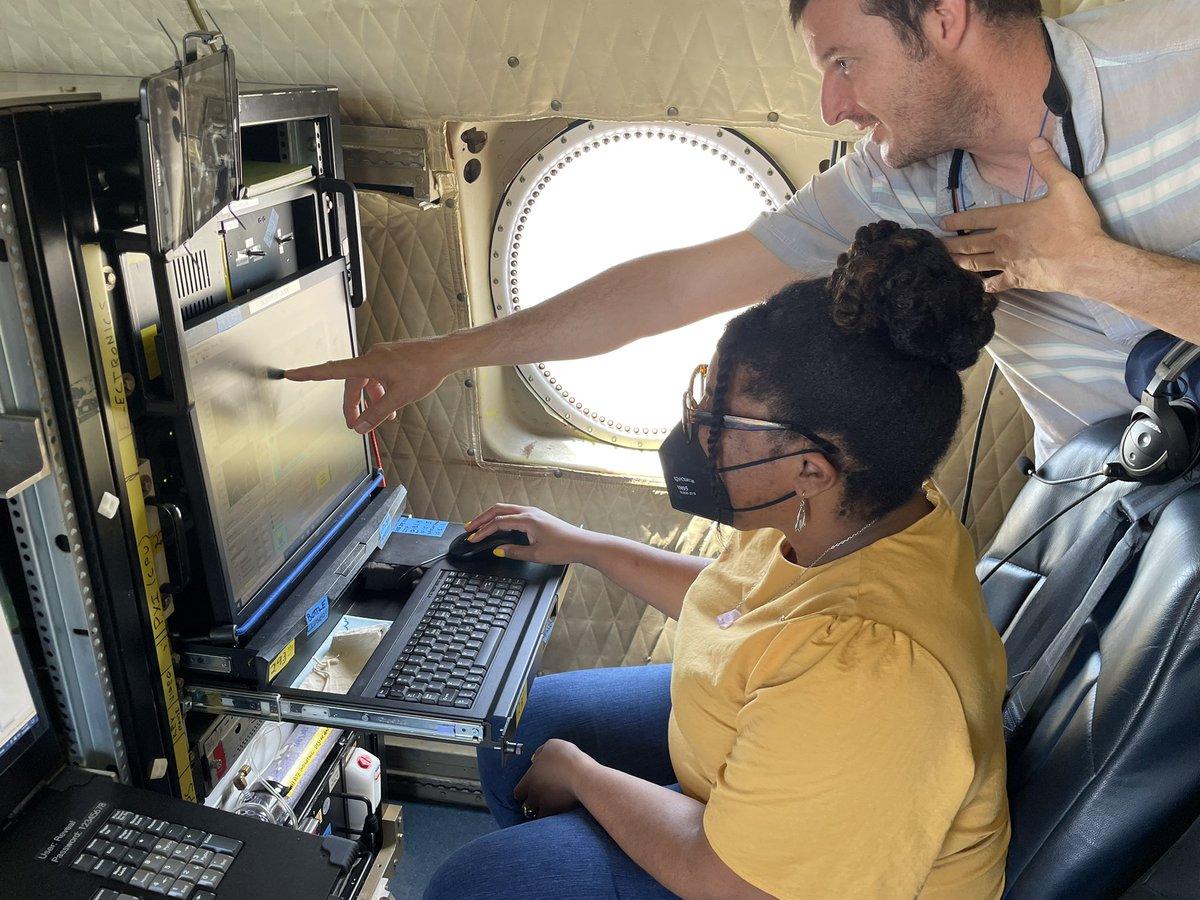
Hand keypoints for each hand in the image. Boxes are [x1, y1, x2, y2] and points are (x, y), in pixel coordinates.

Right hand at [284, 338, 453, 432]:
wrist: (445, 354)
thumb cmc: (425, 369)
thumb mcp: (399, 397)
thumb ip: (378, 413)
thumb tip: (360, 427)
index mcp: (369, 364)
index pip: (332, 371)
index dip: (310, 373)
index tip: (292, 374)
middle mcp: (372, 357)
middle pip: (351, 383)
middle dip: (352, 405)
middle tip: (354, 424)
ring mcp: (382, 356)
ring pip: (366, 380)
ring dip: (370, 399)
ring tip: (382, 417)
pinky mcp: (391, 357)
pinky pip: (377, 375)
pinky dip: (380, 390)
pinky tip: (392, 403)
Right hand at [463, 504, 590, 564]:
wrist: (582, 544)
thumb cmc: (564, 548)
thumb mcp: (536, 555)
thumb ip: (515, 552)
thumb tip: (499, 550)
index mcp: (527, 520)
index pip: (498, 523)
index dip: (483, 531)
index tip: (473, 538)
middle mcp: (529, 512)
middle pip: (498, 510)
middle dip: (481, 519)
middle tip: (469, 528)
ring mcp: (533, 512)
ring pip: (505, 509)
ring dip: (490, 516)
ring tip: (479, 524)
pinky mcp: (537, 516)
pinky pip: (513, 512)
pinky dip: (501, 516)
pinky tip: (498, 524)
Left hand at [514, 739, 588, 818]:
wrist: (582, 775)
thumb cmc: (566, 758)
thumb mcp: (550, 746)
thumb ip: (540, 753)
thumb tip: (537, 758)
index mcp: (529, 780)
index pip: (518, 793)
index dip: (523, 791)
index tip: (530, 787)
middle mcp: (535, 796)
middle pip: (526, 806)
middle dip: (532, 803)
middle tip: (540, 796)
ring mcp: (547, 805)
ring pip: (538, 815)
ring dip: (542, 811)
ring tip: (550, 805)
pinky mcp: (559, 812)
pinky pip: (552, 818)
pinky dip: (554, 815)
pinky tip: (560, 809)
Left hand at [941, 137, 1112, 294]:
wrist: (1085, 261)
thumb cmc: (1075, 224)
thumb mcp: (1065, 186)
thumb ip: (1048, 164)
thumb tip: (1035, 140)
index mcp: (1010, 218)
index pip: (975, 217)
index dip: (956, 219)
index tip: (940, 223)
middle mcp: (1002, 241)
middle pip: (969, 243)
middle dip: (950, 244)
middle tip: (938, 245)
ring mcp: (1007, 263)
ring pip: (975, 264)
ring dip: (960, 262)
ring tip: (949, 261)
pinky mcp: (1017, 280)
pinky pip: (994, 284)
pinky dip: (985, 285)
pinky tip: (980, 285)